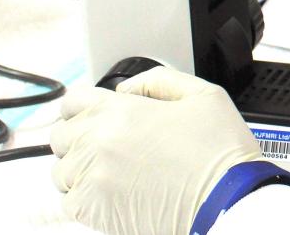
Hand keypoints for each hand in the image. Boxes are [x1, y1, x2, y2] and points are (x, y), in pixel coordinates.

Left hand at [50, 67, 262, 234]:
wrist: (228, 202)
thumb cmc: (220, 154)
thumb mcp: (203, 94)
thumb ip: (158, 80)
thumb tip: (127, 89)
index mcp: (120, 110)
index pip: (73, 101)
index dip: (84, 108)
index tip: (94, 118)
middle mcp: (99, 141)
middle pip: (61, 135)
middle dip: (80, 138)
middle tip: (107, 147)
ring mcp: (93, 177)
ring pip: (61, 171)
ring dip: (80, 170)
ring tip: (111, 174)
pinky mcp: (94, 210)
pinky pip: (69, 202)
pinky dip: (85, 199)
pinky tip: (111, 195)